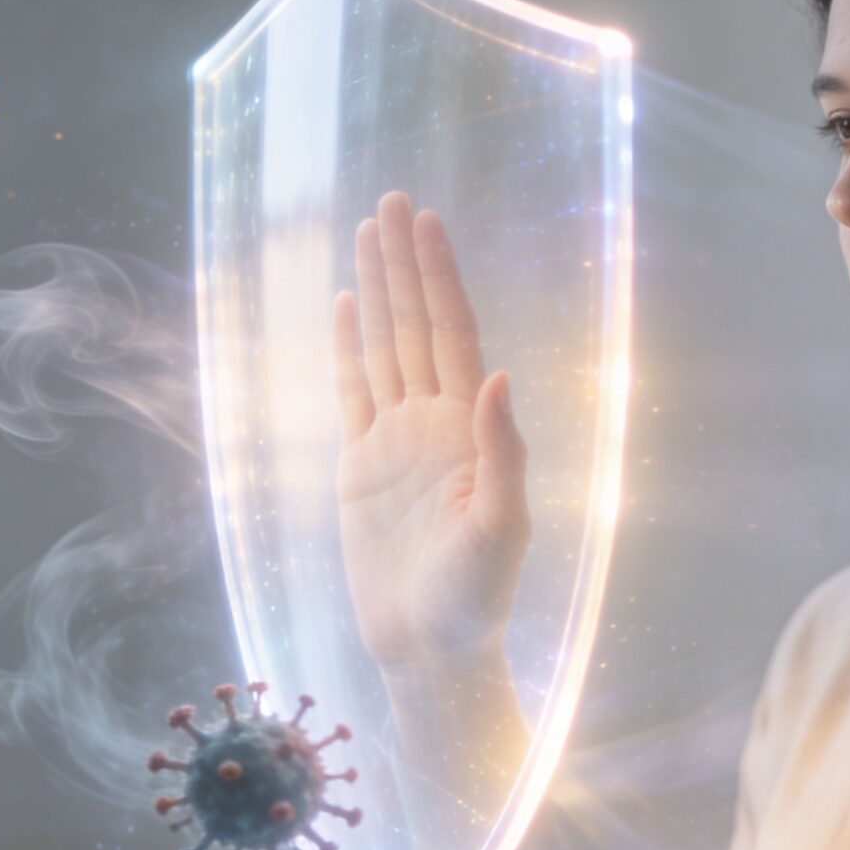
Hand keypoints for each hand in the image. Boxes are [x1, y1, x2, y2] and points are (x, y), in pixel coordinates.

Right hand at [333, 191, 531, 679]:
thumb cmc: (477, 596)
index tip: (426, 222)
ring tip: (366, 231)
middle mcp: (434, 422)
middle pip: (416, 325)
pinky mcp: (360, 467)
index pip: (453, 333)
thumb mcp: (502, 526)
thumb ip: (501, 451)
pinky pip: (350, 393)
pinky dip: (348, 347)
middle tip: (393, 200)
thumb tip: (496, 376)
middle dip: (405, 263)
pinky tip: (347, 305)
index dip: (439, 277)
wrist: (430, 650)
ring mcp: (395, 441)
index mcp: (471, 427)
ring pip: (383, 347)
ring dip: (377, 290)